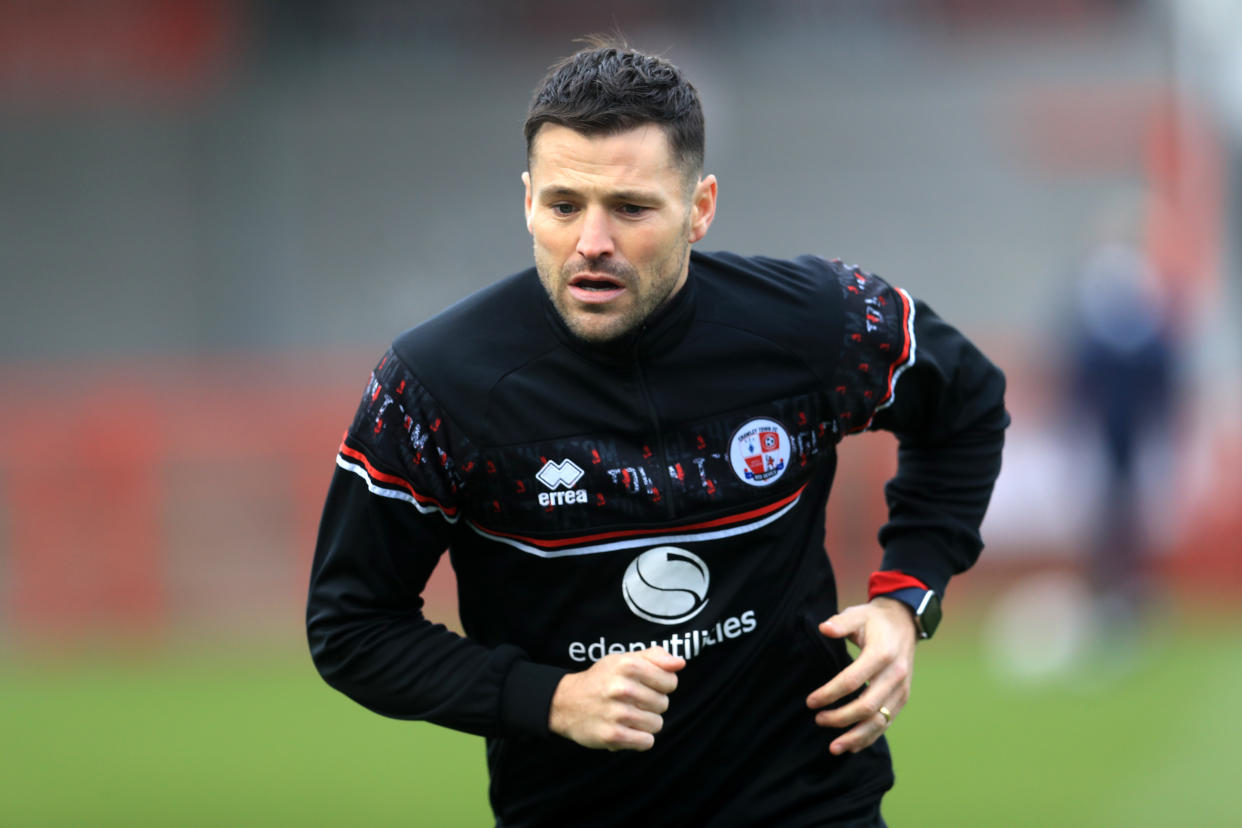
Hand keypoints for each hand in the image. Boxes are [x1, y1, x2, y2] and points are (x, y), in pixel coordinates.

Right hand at [549, 647, 685, 750]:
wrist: (565, 703)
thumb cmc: (601, 680)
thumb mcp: (624, 660)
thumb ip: (655, 657)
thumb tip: (680, 663)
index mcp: (628, 665)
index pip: (670, 682)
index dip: (662, 686)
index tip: (647, 687)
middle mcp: (622, 688)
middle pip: (664, 704)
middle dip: (652, 704)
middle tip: (633, 702)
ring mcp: (617, 713)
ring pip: (657, 724)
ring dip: (646, 723)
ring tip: (629, 716)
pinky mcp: (612, 736)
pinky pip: (646, 742)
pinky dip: (640, 739)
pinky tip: (627, 730)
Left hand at [805, 597, 916, 754]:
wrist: (904, 623)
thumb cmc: (875, 620)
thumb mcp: (857, 613)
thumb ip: (840, 623)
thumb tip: (824, 628)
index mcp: (882, 653)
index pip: (852, 680)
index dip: (830, 694)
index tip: (810, 702)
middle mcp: (895, 674)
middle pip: (867, 706)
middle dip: (840, 718)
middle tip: (818, 720)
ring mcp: (902, 689)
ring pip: (880, 721)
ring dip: (856, 736)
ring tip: (833, 747)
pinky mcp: (903, 698)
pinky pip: (887, 722)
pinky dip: (870, 736)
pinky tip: (852, 745)